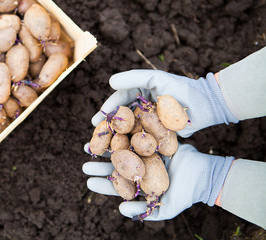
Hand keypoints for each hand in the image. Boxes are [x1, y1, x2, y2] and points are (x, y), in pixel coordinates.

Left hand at [82, 144, 234, 220]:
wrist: (206, 175)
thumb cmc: (186, 194)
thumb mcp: (166, 207)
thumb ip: (144, 211)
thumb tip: (120, 209)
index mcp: (139, 184)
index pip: (117, 185)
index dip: (102, 183)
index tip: (88, 181)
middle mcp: (139, 168)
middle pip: (116, 166)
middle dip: (100, 165)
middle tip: (85, 163)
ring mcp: (146, 154)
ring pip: (123, 149)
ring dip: (107, 147)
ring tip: (91, 145)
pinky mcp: (154, 140)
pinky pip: (137, 135)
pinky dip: (126, 132)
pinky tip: (114, 128)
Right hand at [91, 70, 237, 137]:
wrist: (206, 105)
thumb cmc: (181, 89)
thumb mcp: (156, 79)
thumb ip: (133, 78)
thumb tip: (110, 82)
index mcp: (141, 92)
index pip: (120, 101)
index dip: (107, 111)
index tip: (95, 121)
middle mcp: (144, 106)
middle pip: (123, 118)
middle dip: (109, 128)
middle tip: (96, 138)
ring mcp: (151, 121)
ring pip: (130, 130)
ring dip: (118, 139)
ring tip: (105, 149)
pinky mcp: (159, 133)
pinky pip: (143, 140)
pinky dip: (132, 146)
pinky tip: (123, 154)